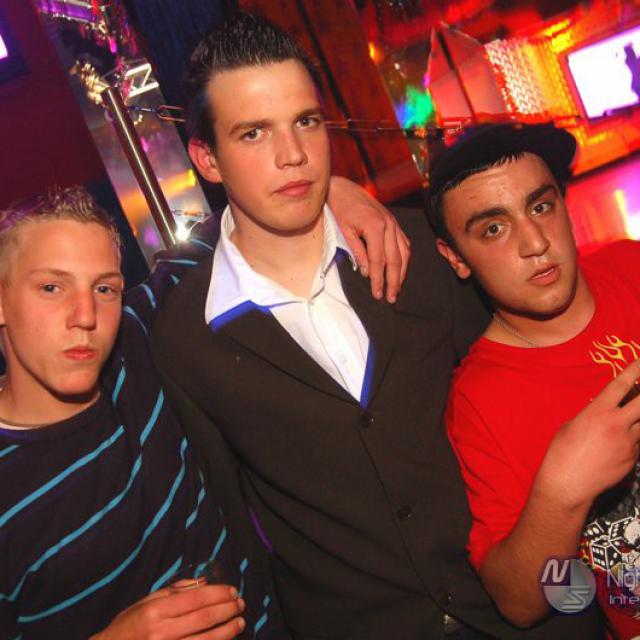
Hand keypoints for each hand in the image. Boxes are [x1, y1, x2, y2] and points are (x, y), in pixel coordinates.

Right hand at [91, 584, 244, 639]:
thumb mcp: (146, 602)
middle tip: (240, 604)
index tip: (232, 591)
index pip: (196, 599)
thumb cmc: (128, 626)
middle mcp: (162, 633)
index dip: (218, 594)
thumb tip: (204, 582)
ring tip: (240, 622)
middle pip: (205, 619)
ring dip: (228, 631)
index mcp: (156, 612)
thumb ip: (175, 591)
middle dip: (228, 610)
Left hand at [327, 176, 409, 302]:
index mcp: (376, 227)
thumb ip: (357, 251)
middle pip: (396, 259)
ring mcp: (394, 223)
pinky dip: (405, 258)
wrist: (344, 188)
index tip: (377, 294)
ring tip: (396, 289)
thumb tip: (368, 272)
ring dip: (402, 273)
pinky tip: (401, 270)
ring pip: (404, 253)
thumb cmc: (340, 208)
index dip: (379, 279)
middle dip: (393, 281)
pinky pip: (404, 243)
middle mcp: (389, 225)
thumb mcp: (344, 231)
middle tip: (390, 298)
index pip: (380, 260)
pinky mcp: (394, 222)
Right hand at [536, 358, 639, 509]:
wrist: (568, 483)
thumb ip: (592, 414)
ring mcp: (628, 443)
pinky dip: (631, 440)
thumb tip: (604, 410)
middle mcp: (617, 424)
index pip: (622, 384)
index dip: (636, 369)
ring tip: (626, 418)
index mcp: (598, 412)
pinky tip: (614, 446)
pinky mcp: (632, 460)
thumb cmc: (561, 452)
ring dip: (638, 419)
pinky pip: (637, 444)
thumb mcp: (572, 425)